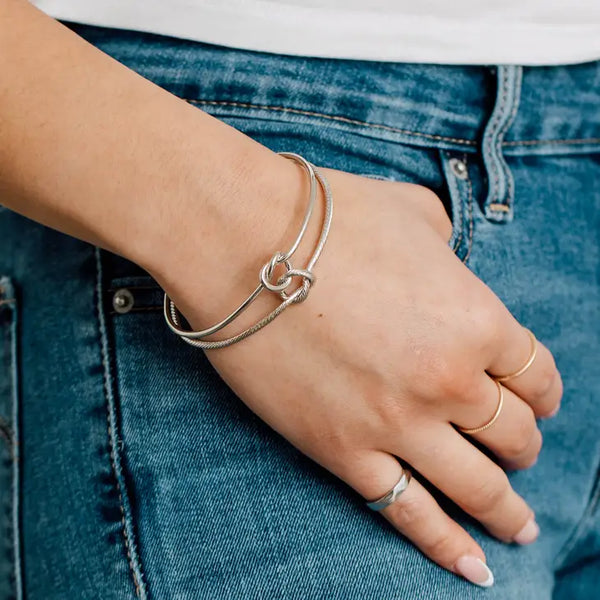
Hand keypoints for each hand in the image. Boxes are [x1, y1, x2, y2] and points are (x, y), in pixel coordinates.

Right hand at [158, 162, 562, 585]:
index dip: (542, 392)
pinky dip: (447, 547)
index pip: (537, 375)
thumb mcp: (414, 214)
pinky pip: (410, 515)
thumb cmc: (329, 217)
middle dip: (521, 444)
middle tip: (514, 447)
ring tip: (519, 526)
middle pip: (514, 435)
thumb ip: (450, 248)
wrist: (244, 243)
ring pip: (478, 488)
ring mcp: (398, 424)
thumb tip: (449, 265)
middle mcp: (449, 381)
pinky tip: (475, 568)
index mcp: (477, 320)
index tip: (534, 400)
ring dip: (506, 509)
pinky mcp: (343, 451)